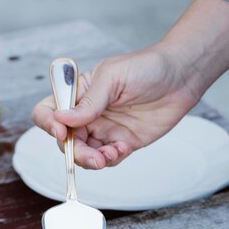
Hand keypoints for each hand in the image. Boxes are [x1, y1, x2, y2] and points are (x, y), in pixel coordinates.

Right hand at [33, 0, 228, 169]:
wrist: (181, 77)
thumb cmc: (146, 67)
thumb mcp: (113, 78)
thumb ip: (88, 101)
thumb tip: (61, 119)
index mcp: (79, 93)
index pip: (49, 111)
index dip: (48, 124)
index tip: (60, 131)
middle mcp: (87, 114)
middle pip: (65, 140)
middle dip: (74, 152)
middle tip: (92, 156)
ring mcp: (105, 129)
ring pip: (84, 154)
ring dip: (91, 160)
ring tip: (108, 155)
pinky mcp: (123, 142)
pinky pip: (108, 159)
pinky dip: (110, 159)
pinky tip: (123, 148)